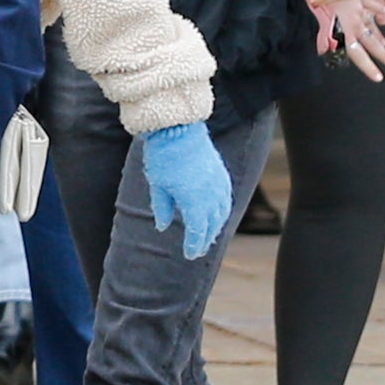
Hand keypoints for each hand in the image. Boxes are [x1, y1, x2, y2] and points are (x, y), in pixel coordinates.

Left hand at [142, 121, 235, 259]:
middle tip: (198, 250)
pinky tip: (218, 214)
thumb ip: (162, 208)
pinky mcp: (221, 175)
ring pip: (222, 214)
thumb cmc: (164, 157)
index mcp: (194, 203)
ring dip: (216, 227)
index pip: (197, 232)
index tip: (190, 254)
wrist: (178, 129)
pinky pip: (226, 199)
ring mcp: (218, 185)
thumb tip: (162, 226)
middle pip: (211, 225)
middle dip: (205, 239)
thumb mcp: (158, 185)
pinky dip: (223, 211)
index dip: (194, 245)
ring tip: (208, 235)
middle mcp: (211, 197)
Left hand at [326, 0, 384, 82]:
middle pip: (372, 42)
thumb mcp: (316, 15)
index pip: (357, 53)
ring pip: (374, 26)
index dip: (368, 67)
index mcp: (345, 28)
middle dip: (383, 55)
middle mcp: (356, 20)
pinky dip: (380, 13)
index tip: (378, 77)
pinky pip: (374, 6)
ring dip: (380, 36)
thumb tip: (322, 50)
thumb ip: (322, 35)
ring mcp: (361, 8)